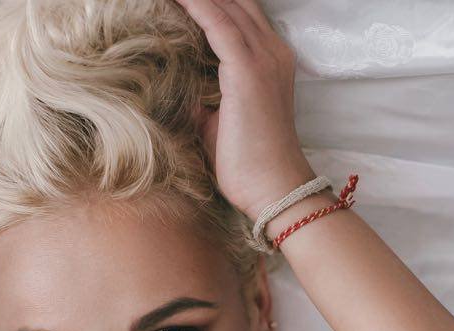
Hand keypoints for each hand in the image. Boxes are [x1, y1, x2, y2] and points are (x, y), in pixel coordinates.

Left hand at [174, 0, 312, 219]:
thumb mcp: (218, 125)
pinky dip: (195, 7)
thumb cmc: (248, 166)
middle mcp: (272, 52)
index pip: (239, 16)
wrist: (273, 188)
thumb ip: (203, 103)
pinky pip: (217, 23)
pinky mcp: (248, 70)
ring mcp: (263, 58)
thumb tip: (180, 95)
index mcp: (269, 61)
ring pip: (226, 6)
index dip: (211, 3)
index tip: (179, 2)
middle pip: (235, 2)